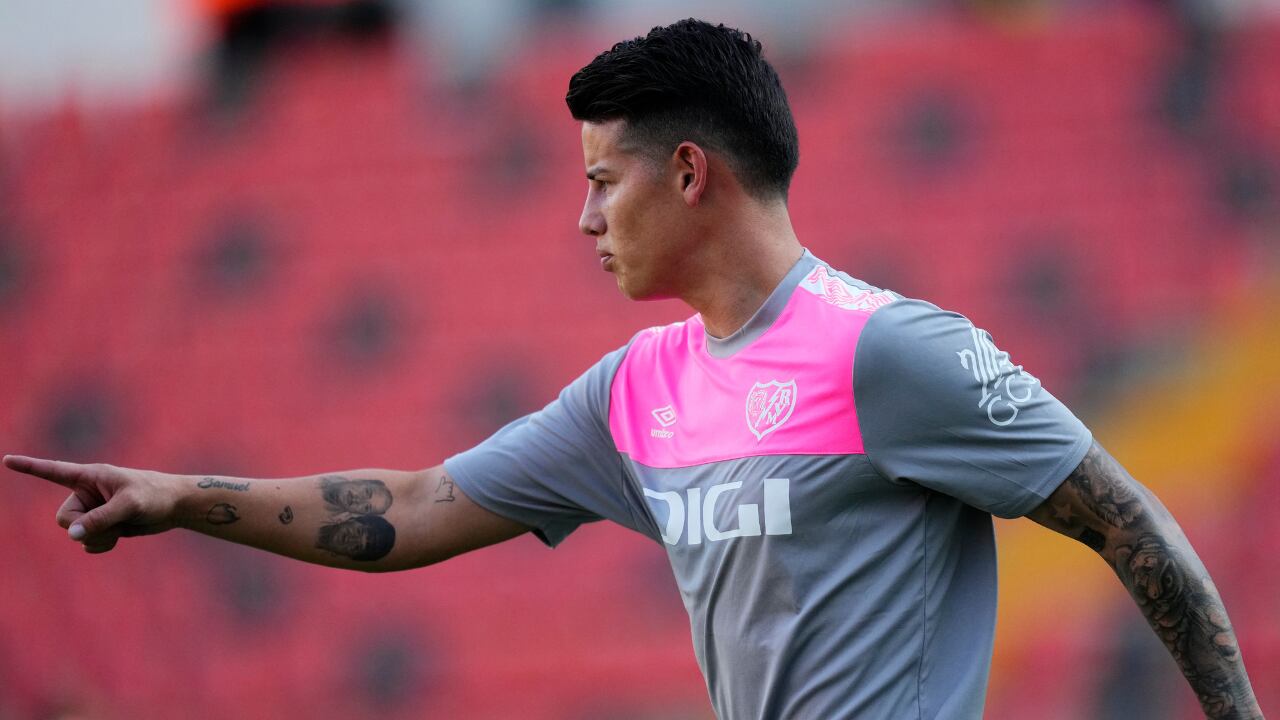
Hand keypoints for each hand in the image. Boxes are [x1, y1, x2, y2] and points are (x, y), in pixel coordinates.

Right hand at [3, 455, 178, 552]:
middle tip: (113, 523)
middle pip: (64, 519)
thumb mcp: (129, 505)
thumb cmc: (155, 496)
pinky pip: (88, 544)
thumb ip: (101, 519)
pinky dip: (102, 545)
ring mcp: (93, 510)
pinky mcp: (101, 525)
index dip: (29, 467)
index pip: (54, 471)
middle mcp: (86, 493)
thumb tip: (73, 535)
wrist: (175, 506)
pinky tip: (120, 536)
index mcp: (90, 476)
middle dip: (84, 528)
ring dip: (98, 538)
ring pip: (76, 534)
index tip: (6, 460)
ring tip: (121, 527)